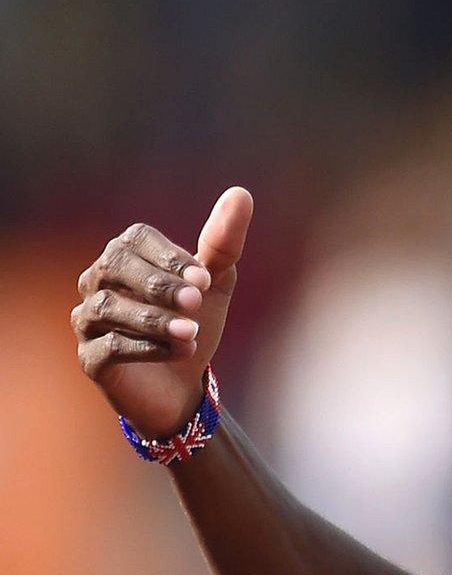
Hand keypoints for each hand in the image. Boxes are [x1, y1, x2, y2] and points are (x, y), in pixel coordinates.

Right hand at [73, 187, 254, 438]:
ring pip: (107, 307)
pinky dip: (145, 347)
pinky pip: (108, 347)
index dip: (168, 256)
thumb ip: (224, 242)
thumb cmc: (194, 322)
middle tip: (197, 299)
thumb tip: (241, 193)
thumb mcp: (215, 283)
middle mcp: (97, 281)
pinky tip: (180, 351)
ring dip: (153, 319)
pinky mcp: (91, 358)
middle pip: (114, 266)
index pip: (136, 239)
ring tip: (192, 332)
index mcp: (126, 256)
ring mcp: (88, 319)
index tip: (205, 277)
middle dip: (158, 283)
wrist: (185, 381)